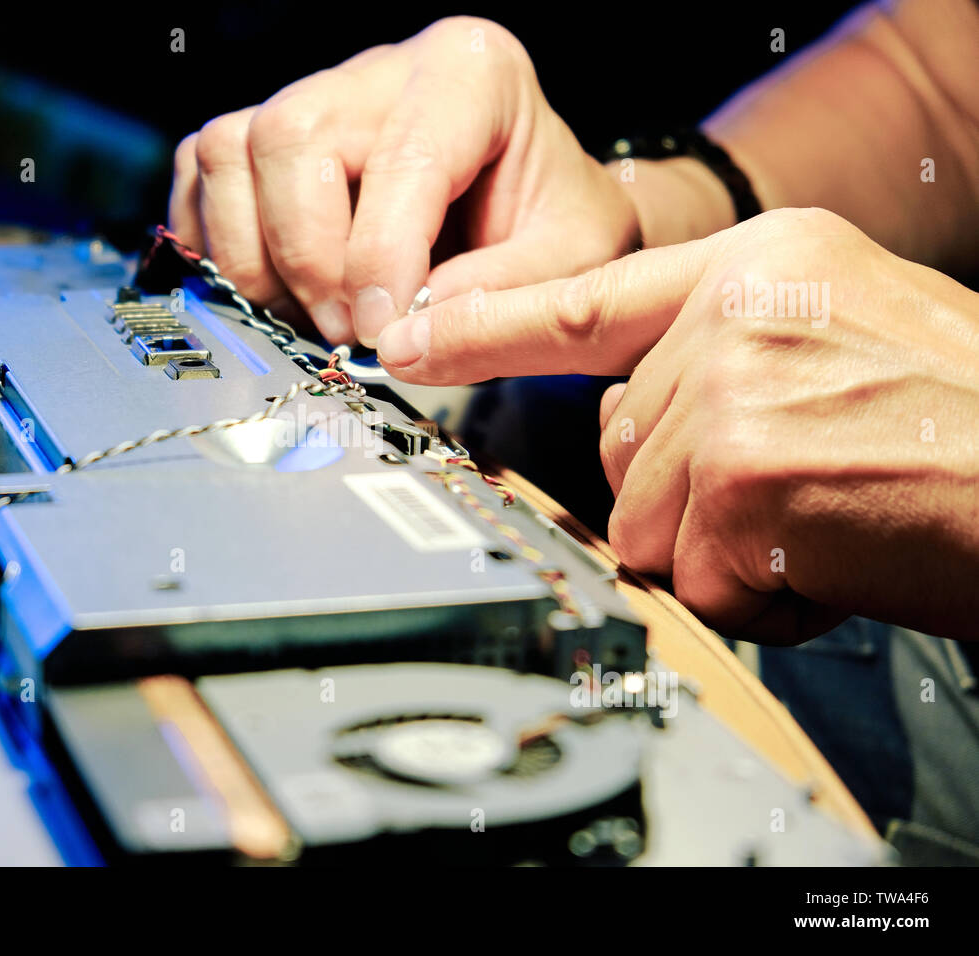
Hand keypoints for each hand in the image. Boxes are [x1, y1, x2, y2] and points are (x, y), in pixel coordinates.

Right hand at [169, 17, 639, 345]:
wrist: (532, 212)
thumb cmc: (551, 225)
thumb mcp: (565, 266)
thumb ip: (493, 304)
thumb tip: (395, 342)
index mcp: (473, 74)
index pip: (404, 157)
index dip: (380, 258)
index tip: (380, 331)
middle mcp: (384, 70)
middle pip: (292, 136)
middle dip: (308, 255)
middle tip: (346, 329)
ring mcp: (317, 96)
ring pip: (231, 149)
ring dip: (254, 256)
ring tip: (311, 315)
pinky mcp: (268, 136)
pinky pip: (201, 172)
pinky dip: (218, 243)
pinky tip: (270, 289)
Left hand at [378, 208, 978, 641]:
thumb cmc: (965, 424)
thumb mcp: (843, 331)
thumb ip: (723, 352)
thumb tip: (631, 417)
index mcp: (762, 261)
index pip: (584, 300)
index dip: (482, 326)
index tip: (407, 338)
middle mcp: (738, 310)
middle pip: (619, 442)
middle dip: (689, 494)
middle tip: (801, 487)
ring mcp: (734, 394)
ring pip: (643, 518)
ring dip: (723, 550)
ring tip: (823, 521)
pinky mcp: (741, 484)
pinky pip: (689, 577)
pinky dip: (755, 598)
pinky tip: (831, 558)